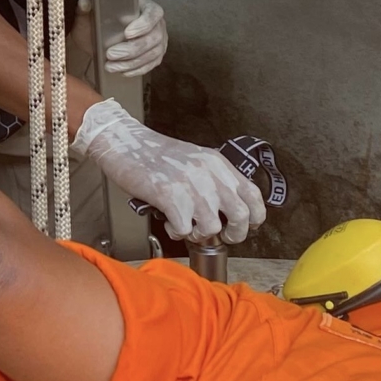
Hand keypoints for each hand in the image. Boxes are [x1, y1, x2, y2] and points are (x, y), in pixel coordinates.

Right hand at [72, 98, 263, 243]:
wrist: (125, 143)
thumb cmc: (155, 154)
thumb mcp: (195, 160)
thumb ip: (214, 180)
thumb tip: (228, 210)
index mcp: (218, 164)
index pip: (253, 194)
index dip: (255, 217)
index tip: (247, 226)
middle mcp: (209, 174)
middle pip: (241, 216)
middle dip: (235, 234)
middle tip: (222, 237)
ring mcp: (190, 186)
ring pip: (212, 228)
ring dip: (199, 234)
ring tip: (187, 227)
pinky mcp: (169, 196)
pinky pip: (183, 229)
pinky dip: (176, 232)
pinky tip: (169, 222)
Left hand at [80, 0, 167, 78]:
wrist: (98, 39)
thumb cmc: (98, 22)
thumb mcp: (90, 13)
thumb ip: (87, 6)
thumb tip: (85, 3)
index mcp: (145, 7)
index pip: (153, 13)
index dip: (144, 24)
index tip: (127, 34)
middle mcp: (156, 23)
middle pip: (153, 37)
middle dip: (131, 49)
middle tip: (111, 54)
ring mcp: (158, 40)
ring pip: (152, 53)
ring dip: (131, 62)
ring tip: (111, 66)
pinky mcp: (155, 55)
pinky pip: (151, 64)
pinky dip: (137, 69)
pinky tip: (123, 71)